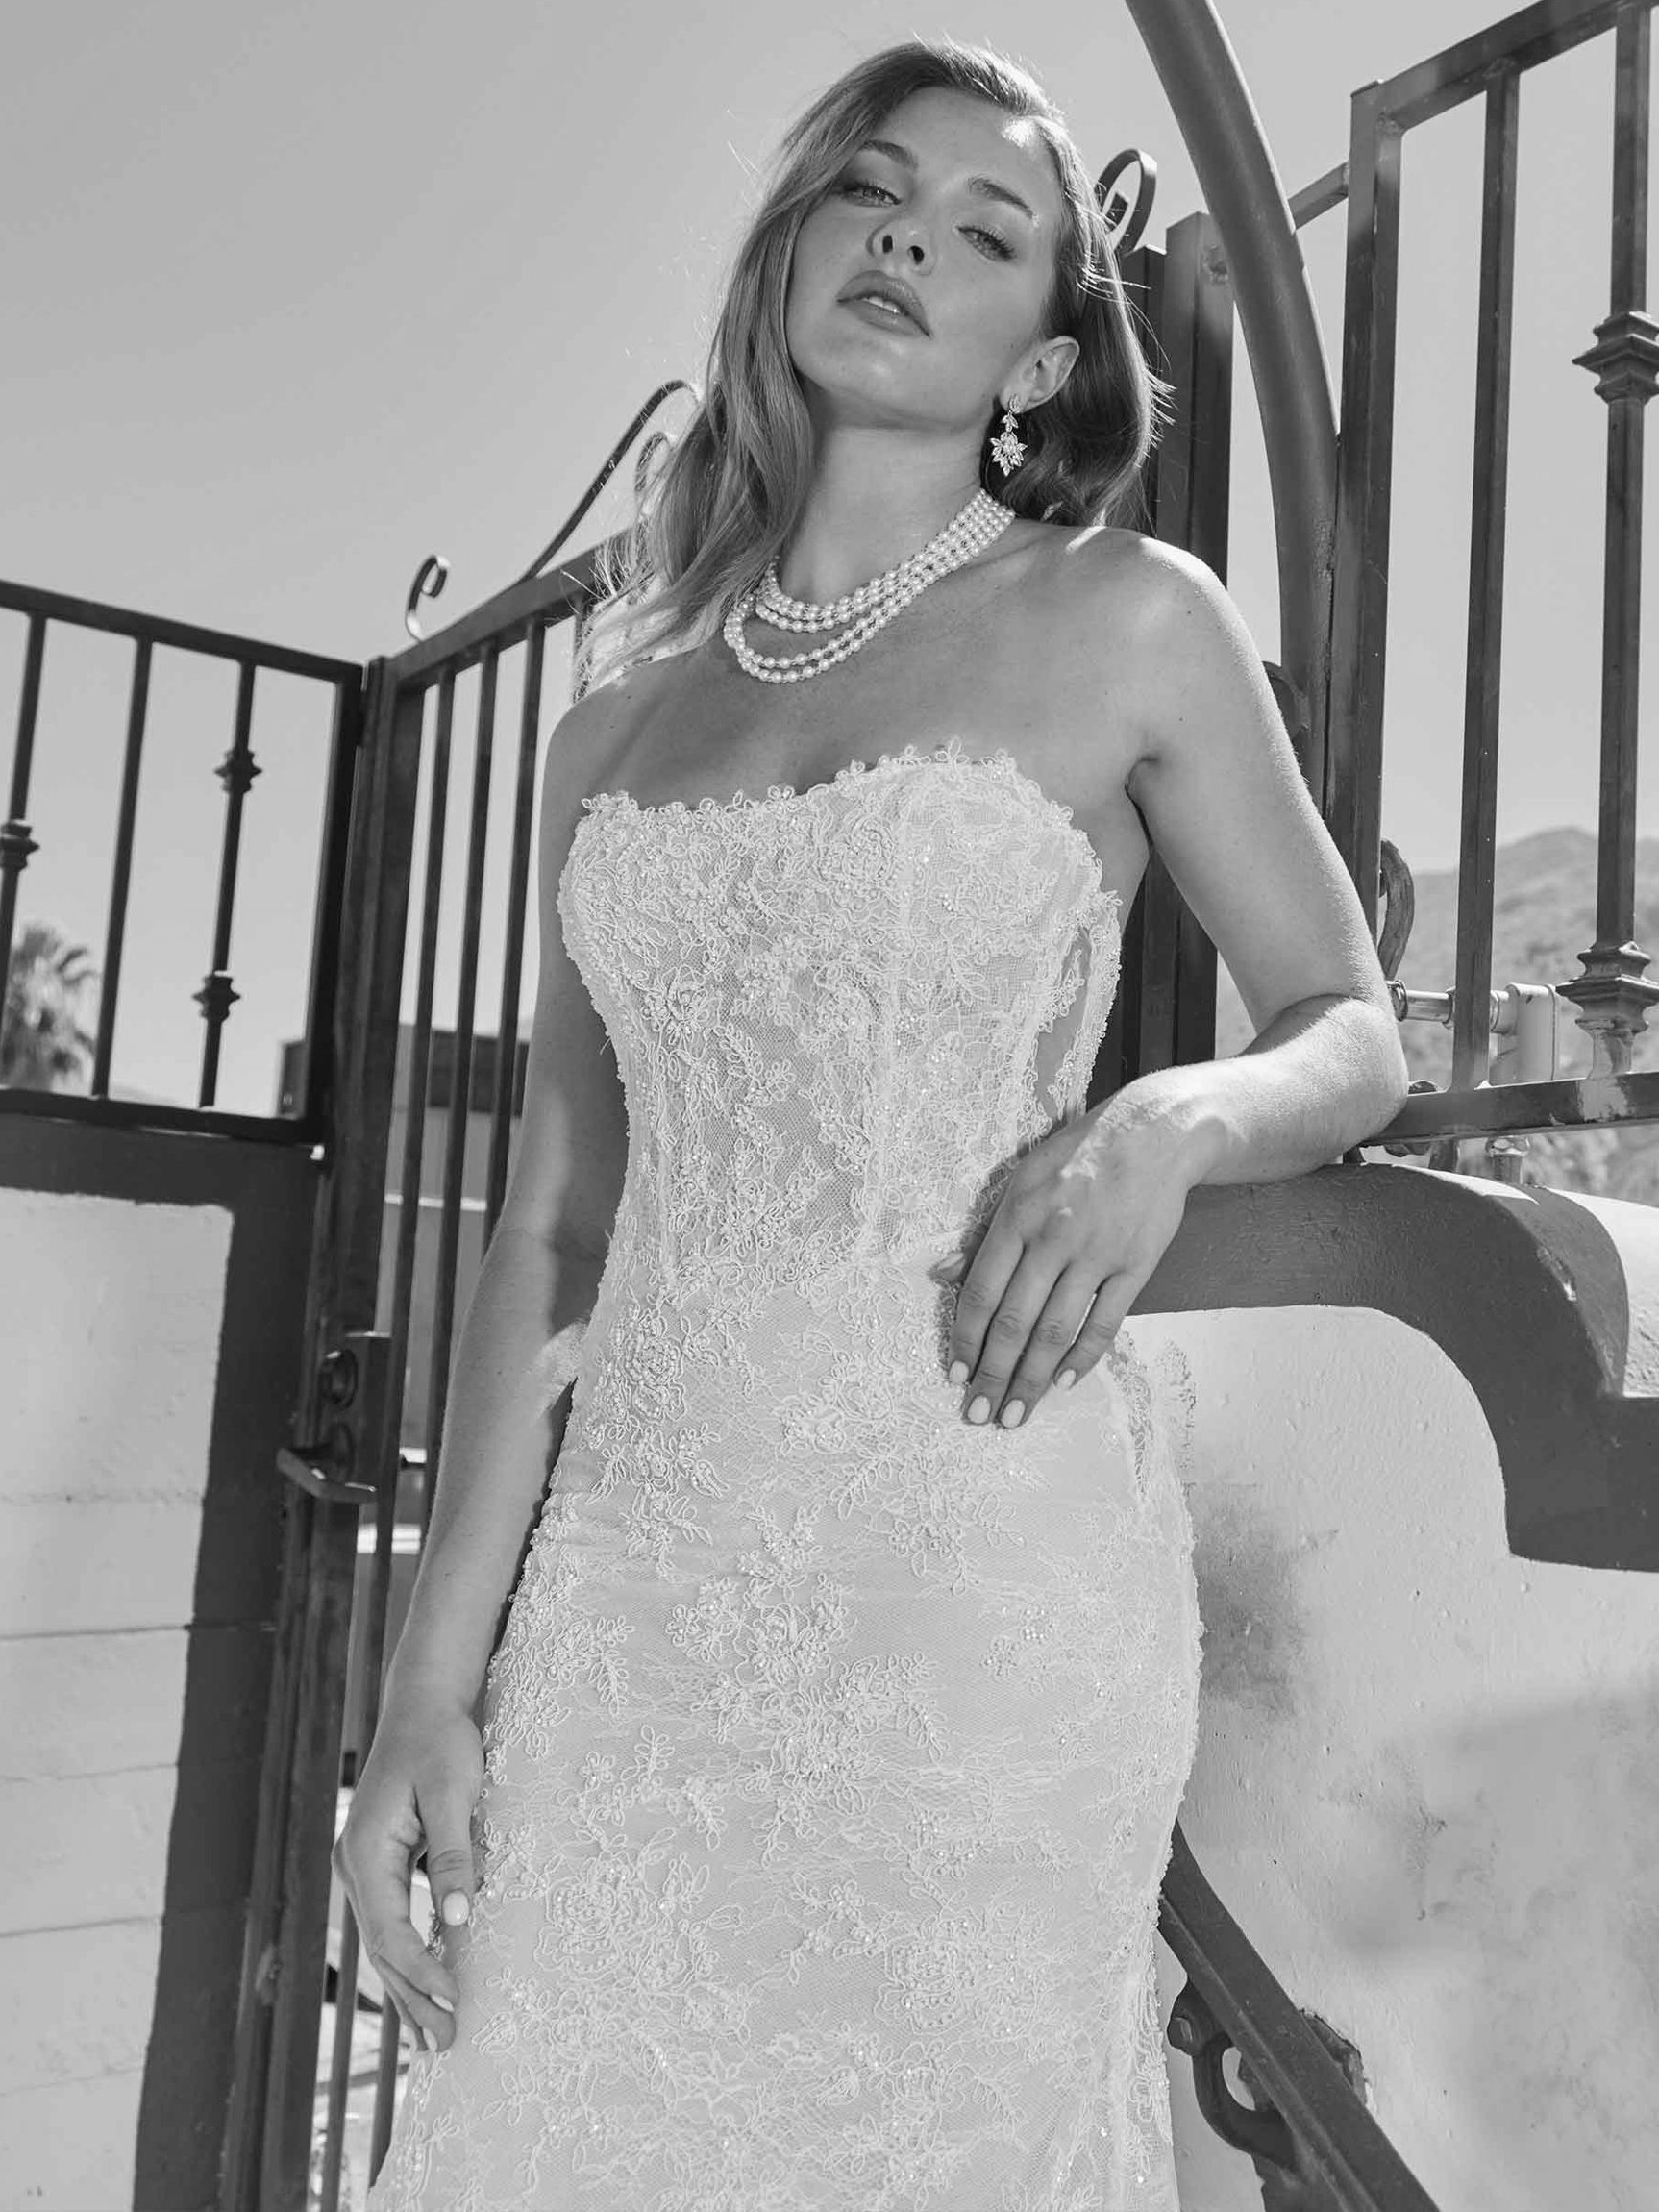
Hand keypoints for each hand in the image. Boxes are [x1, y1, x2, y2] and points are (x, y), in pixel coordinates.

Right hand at [332, 1696, 483, 2055]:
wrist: (422, 1706)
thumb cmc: (440, 1743)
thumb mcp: (453, 1793)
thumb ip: (452, 1856)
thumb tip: (456, 1921)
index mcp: (365, 1853)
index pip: (390, 1932)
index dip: (421, 1971)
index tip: (455, 2000)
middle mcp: (354, 1867)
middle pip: (380, 1950)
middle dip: (413, 1998)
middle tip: (447, 2044)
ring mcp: (363, 1869)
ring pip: (382, 1944)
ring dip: (408, 1989)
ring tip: (433, 2038)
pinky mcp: (380, 1866)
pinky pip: (391, 1924)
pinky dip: (409, 1959)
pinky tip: (427, 1987)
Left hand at [946, 1085, 1203, 1428]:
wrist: (1155, 1133)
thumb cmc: (1079, 1155)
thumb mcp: (1021, 1179)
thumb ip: (983, 1232)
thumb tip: (940, 1274)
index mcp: (1017, 1217)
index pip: (981, 1292)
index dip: (966, 1340)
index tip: (956, 1376)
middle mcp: (1052, 1239)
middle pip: (1014, 1322)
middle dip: (993, 1376)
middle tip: (979, 1417)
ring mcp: (1096, 1255)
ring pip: (1056, 1331)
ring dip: (1031, 1379)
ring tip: (1016, 1415)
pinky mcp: (1135, 1266)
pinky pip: (1105, 1322)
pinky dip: (1083, 1358)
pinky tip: (1063, 1383)